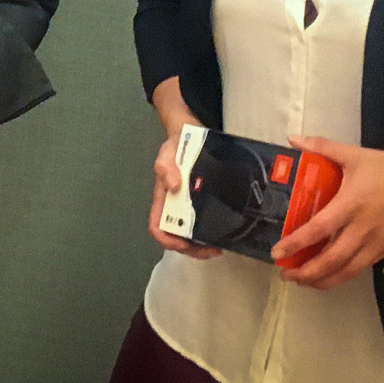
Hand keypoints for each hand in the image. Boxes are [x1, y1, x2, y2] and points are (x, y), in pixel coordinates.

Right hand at [144, 76, 217, 258]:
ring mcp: (188, 206)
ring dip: (203, 244)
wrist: (191, 132)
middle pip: (176, 237)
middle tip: (213, 250)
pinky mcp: (201, 201)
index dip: (168, 240)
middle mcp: (174, 206)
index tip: (186, 242)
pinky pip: (204, 222)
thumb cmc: (176, 144)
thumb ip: (166, 166)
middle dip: (192, 249)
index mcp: (163, 199)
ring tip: (221, 244)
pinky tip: (225, 230)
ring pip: (191, 234)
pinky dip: (212, 231)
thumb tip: (173, 186)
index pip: (157, 228)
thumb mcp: (168, 151)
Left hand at [271, 136, 383, 288]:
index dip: (296, 243)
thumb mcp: (355, 154)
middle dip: (306, 272)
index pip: (318, 229)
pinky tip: (329, 275)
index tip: (277, 253)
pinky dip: (342, 275)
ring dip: (322, 280)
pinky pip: (361, 269)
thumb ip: (322, 147)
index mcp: (351, 204)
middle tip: (285, 274)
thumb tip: (292, 139)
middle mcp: (362, 229)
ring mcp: (376, 244)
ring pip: (347, 272)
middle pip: (331, 260)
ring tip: (303, 281)